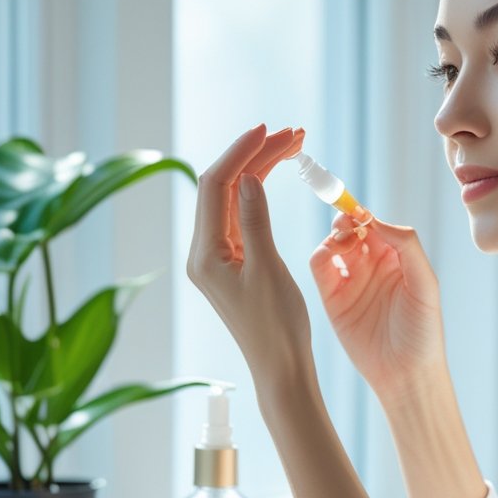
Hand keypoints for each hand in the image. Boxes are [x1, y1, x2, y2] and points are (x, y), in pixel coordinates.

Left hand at [187, 124, 311, 396]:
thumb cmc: (277, 327)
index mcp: (205, 255)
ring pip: (236, 198)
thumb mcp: (267, 270)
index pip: (216, 187)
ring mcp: (219, 256)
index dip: (240, 154)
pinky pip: (243, 214)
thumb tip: (249, 178)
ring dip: (261, 169)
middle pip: (225, 187)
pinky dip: (260, 191)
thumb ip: (255, 221)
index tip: (267, 131)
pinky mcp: (235, 260)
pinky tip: (277, 173)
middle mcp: (205, 252)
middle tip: (292, 133)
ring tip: (293, 144)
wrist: (282, 366)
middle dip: (255, 155)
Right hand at [309, 211, 446, 401]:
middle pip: (353, 230)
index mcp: (397, 259)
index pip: (377, 225)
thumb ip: (406, 246)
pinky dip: (320, 253)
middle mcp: (373, 266)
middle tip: (347, 223)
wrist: (405, 373)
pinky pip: (320, 267)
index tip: (359, 211)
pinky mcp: (332, 298)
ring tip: (342, 241)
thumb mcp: (425, 284)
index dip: (366, 214)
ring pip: (335, 244)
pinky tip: (330, 253)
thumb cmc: (423, 331)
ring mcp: (351, 281)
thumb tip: (376, 219)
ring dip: (334, 235)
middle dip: (347, 220)